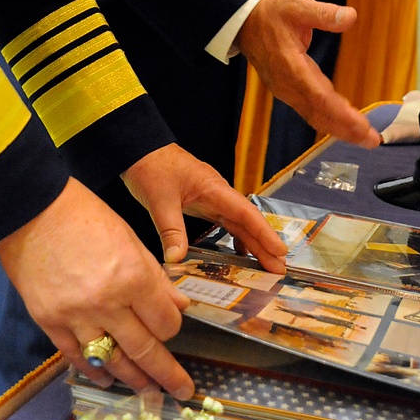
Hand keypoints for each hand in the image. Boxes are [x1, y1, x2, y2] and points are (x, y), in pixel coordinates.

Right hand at [0, 176, 194, 398]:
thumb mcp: (129, 238)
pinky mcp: (50, 322)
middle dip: (167, 374)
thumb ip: (155, 277)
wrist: (29, 209)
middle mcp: (107, 303)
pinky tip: (108, 378)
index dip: (173, 327)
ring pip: (112, 361)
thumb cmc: (83, 214)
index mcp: (133, 276)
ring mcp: (76, 316)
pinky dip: (95, 370)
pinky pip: (77, 356)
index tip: (172, 327)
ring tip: (149, 391)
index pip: (165, 322)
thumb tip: (179, 306)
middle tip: (182, 390)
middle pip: (145, 350)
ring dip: (134, 379)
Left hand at [122, 143, 286, 269]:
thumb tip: (177, 259)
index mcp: (214, 188)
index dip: (264, 233)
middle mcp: (218, 192)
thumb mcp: (159, 200)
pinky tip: (240, 253)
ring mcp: (211, 197)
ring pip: (238, 223)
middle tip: (279, 270)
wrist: (139, 149)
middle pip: (247, 221)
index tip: (280, 251)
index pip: (246, 213)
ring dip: (253, 243)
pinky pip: (225, 221)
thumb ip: (170, 230)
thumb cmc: (151, 167)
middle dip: (264, 245)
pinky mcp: (202, 201)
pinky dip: (235, 237)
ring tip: (266, 267)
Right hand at [238, 0, 379, 147]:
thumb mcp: (297, 6)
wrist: (245, 24)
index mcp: (290, 65)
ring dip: (340, 129)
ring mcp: (286, 91)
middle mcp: (287, 84)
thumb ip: (323, 13)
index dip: (340, 112)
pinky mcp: (287, 92)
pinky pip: (310, 112)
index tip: (361, 125)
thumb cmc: (272, 14)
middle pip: (318, 113)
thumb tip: (350, 17)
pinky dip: (329, 121)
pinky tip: (346, 126)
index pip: (318, 95)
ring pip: (314, 116)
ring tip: (365, 138)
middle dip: (346, 129)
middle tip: (372, 141)